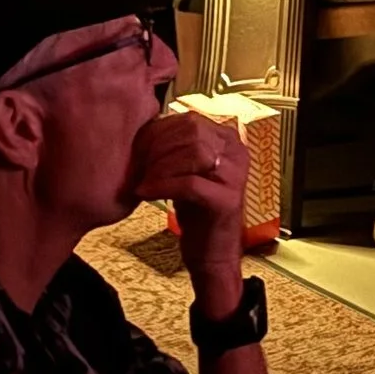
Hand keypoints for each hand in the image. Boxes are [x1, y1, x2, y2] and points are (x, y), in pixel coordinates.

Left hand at [132, 108, 247, 300]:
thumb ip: (176, 149)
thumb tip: (144, 129)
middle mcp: (237, 153)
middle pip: (192, 132)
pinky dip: (162, 186)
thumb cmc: (197, 211)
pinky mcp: (226, 200)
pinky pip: (189, 184)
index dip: (159, 131)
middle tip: (138, 164)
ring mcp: (235, 176)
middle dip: (158, 147)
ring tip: (142, 179)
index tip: (138, 147)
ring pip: (192, 153)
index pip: (190, 120)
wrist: (213, 253)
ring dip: (159, 165)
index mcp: (229, 140)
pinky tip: (145, 192)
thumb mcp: (188, 172)